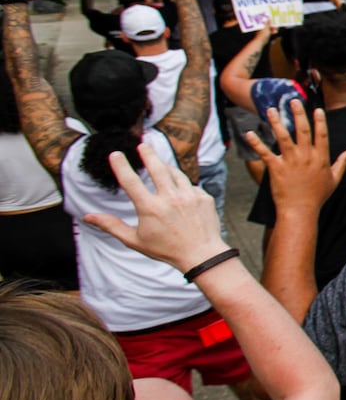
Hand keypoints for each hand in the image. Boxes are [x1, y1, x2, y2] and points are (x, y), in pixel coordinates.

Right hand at [82, 144, 226, 272]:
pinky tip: (180, 193)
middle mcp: (170, 198)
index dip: (121, 166)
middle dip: (148, 154)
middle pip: (157, 168)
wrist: (201, 255)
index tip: (115, 154)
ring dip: (166, 167)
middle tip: (143, 144)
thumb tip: (87, 216)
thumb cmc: (166, 249)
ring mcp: (189, 196)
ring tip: (160, 165)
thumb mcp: (135, 240)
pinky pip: (190, 185)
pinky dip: (183, 186)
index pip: (130, 181)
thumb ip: (111, 226)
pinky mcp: (203, 197)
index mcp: (150, 208)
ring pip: (175, 173)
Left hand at [244, 100, 345, 216]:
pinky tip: (249, 133)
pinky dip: (256, 143)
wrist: (300, 211)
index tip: (317, 109)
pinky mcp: (276, 168)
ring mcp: (291, 161)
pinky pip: (265, 153)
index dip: (320, 121)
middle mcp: (306, 156)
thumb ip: (342, 163)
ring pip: (283, 137)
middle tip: (293, 101)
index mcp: (321, 158)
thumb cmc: (317, 196)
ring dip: (277, 122)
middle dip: (298, 114)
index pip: (322, 135)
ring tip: (272, 110)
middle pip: (303, 130)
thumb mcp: (334, 179)